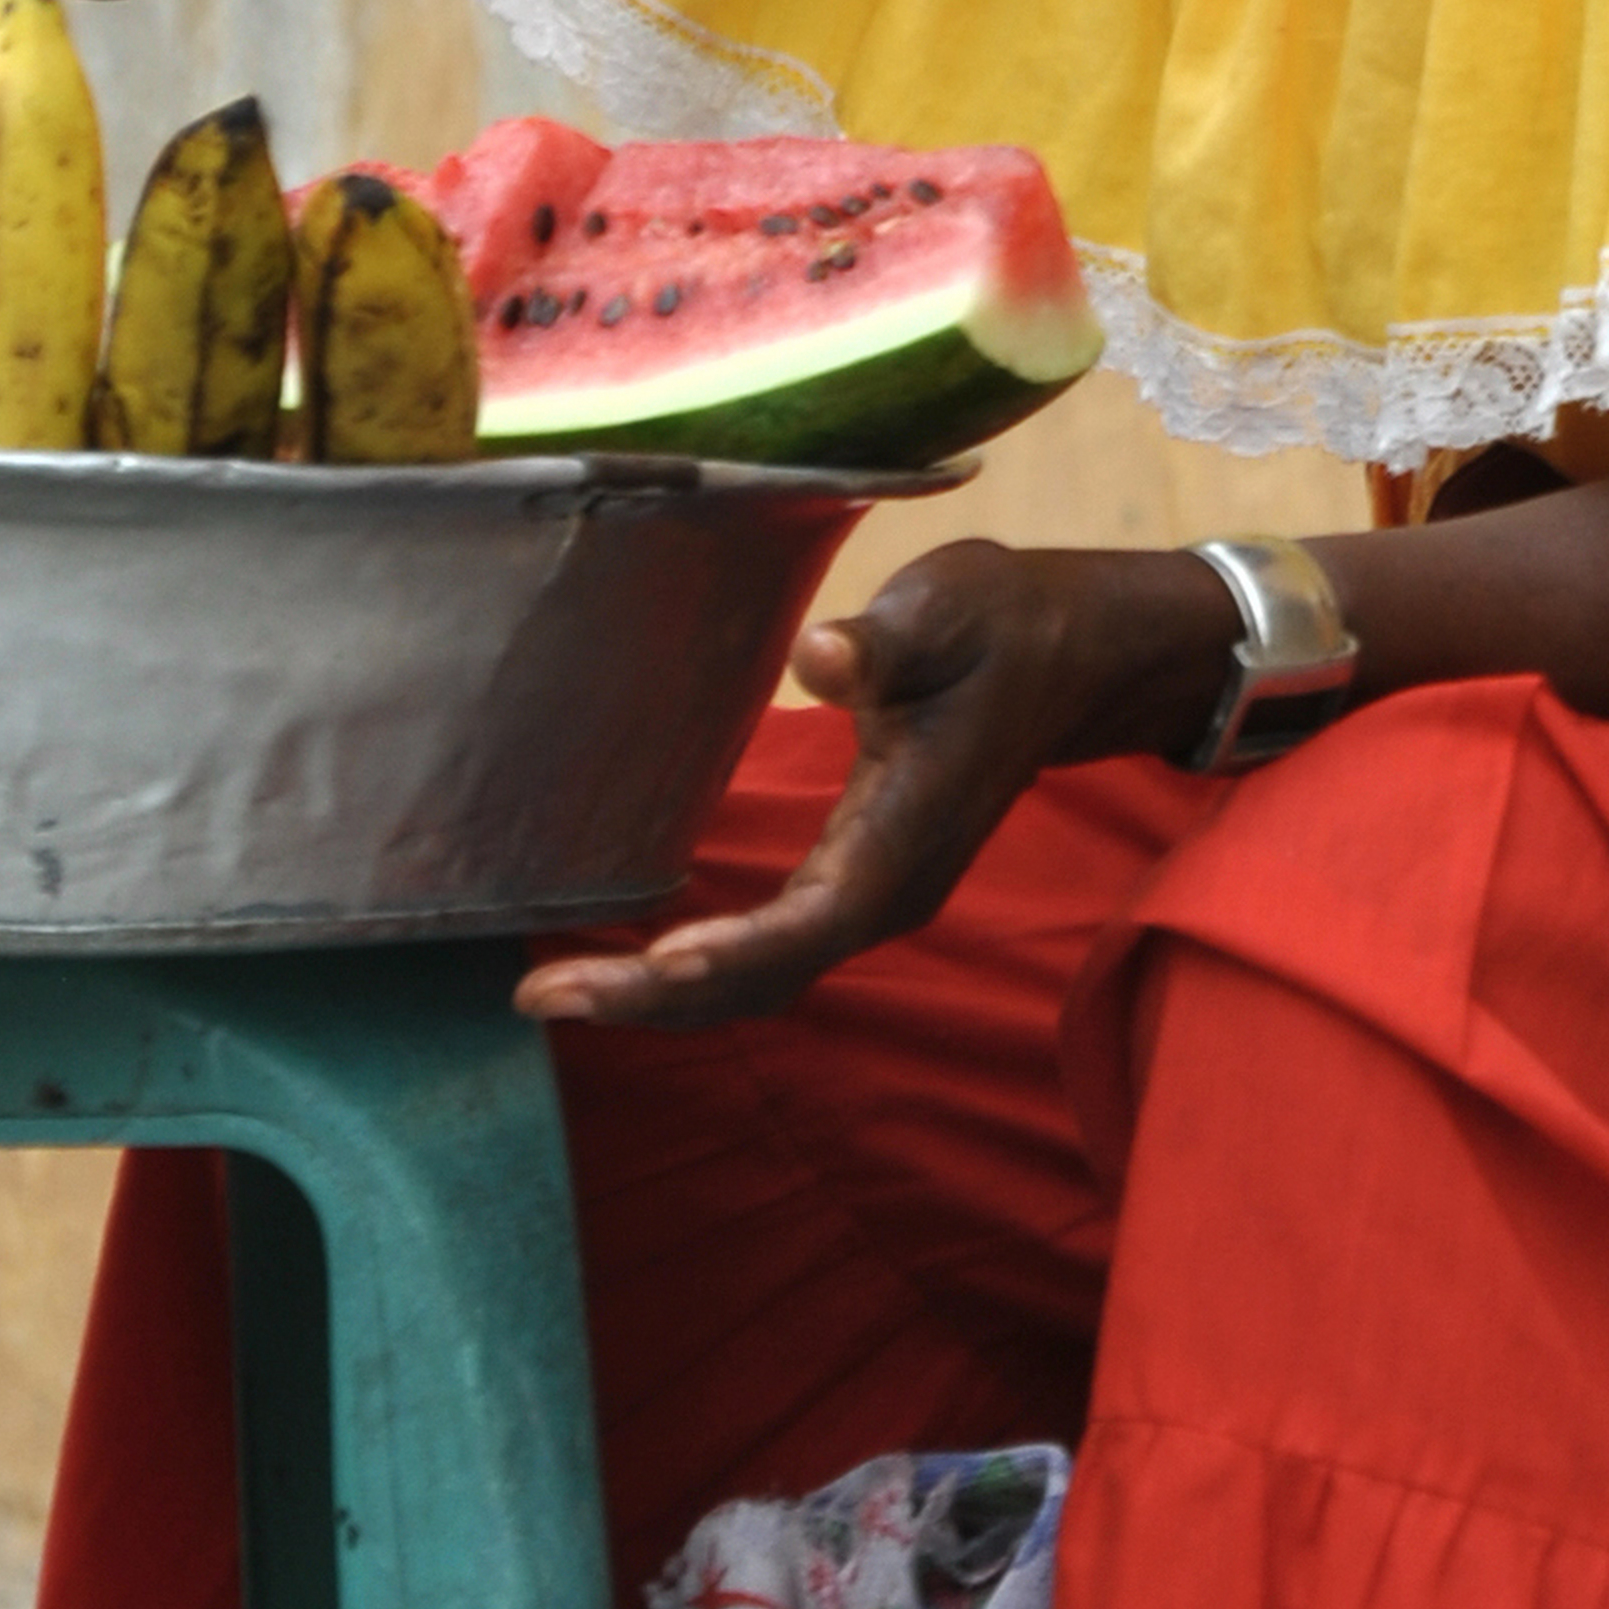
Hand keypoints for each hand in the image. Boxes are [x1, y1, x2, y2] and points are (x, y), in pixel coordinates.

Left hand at [519, 530, 1244, 1033]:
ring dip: (663, 998)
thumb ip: (884, 644)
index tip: (658, 963)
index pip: (814, 919)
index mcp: (905, 836)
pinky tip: (626, 966)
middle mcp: (887, 891)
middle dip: (659, 998)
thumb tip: (821, 658)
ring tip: (557, 995)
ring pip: (763, 978)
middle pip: (770, 976)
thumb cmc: (998, 626)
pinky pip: (767, 952)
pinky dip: (694, 972)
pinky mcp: (853, 885)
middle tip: (545, 997)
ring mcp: (871, 896)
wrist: (1064, 658)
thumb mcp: (946, 610)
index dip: (738, 949)